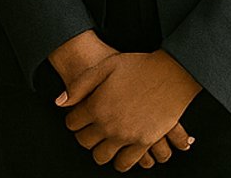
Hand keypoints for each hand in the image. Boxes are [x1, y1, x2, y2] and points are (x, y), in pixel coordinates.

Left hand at [58, 50, 199, 170]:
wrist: (171, 75)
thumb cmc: (138, 67)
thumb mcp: (104, 67)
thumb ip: (79, 86)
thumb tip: (60, 102)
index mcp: (96, 106)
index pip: (72, 123)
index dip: (74, 119)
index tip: (79, 117)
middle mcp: (108, 125)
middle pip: (84, 141)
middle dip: (84, 135)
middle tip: (89, 129)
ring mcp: (126, 136)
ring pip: (102, 156)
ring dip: (99, 150)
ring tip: (103, 142)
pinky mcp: (144, 143)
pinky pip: (125, 163)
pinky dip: (119, 161)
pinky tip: (119, 153)